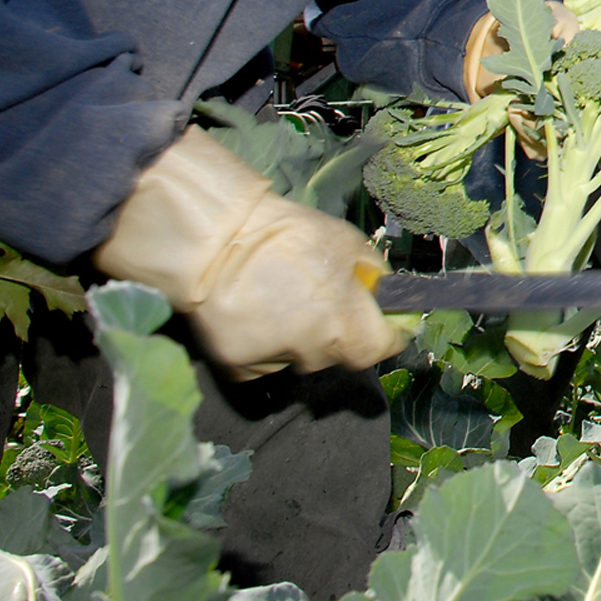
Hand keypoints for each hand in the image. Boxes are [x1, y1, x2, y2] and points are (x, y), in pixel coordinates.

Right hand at [94, 129, 402, 377]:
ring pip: (299, 359)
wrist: (215, 239)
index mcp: (345, 322)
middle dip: (336, 332)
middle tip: (319, 301)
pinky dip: (265, 346)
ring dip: (299, 340)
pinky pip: (264, 363)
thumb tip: (383, 292)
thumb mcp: (345, 242)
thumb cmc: (287, 233)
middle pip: (338, 353)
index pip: (380, 349)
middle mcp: (313, 350)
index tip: (385, 325)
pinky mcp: (238, 367)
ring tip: (280, 303)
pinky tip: (253, 314)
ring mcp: (274, 361)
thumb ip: (371, 274)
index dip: (385, 336)